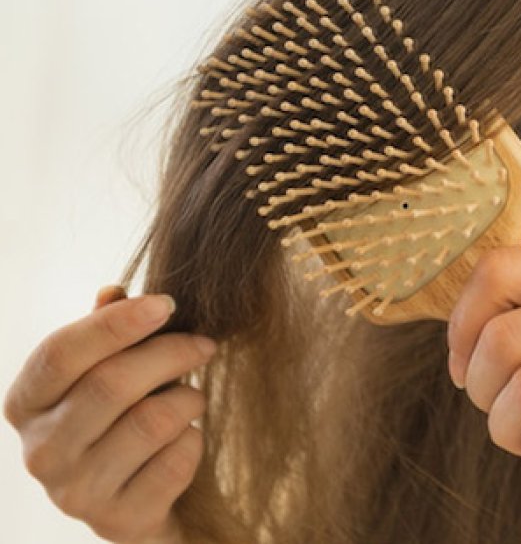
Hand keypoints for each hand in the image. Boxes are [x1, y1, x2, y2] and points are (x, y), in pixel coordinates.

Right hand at [4, 286, 216, 543]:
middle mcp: (39, 452)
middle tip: (204, 344)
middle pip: (111, 384)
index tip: (167, 303)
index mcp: (26, 404)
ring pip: (152, 422)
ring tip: (191, 398)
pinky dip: (194, 440)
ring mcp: (74, 493)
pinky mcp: (117, 520)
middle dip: (170, 354)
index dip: (116, 323)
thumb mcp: (104, 372)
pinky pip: (177, 460)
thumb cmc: (120, 418)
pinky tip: (185, 439)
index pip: (62, 353)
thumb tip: (114, 291)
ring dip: (187, 400)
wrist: (138, 502)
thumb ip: (106, 332)